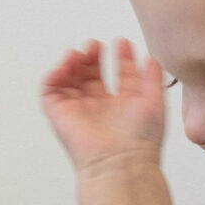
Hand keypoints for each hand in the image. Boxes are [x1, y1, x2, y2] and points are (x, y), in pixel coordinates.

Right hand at [44, 39, 165, 174]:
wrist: (120, 161)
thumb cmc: (141, 140)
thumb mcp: (154, 101)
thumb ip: (152, 78)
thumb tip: (151, 58)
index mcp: (123, 106)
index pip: (119, 76)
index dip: (120, 57)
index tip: (121, 42)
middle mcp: (100, 109)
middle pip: (91, 76)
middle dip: (91, 57)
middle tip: (94, 45)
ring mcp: (79, 112)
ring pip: (69, 81)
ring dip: (71, 64)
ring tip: (78, 54)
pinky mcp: (60, 116)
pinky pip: (50, 93)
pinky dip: (52, 78)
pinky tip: (62, 68)